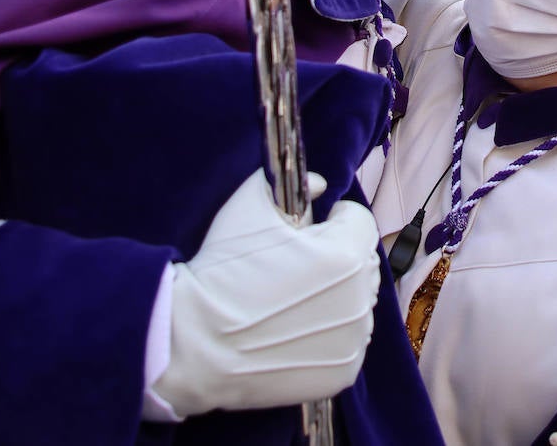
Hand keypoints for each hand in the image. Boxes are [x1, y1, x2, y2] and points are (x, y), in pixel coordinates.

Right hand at [152, 169, 380, 416]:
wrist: (194, 344)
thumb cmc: (222, 272)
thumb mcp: (250, 207)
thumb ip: (292, 185)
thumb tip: (320, 184)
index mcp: (345, 253)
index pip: (360, 221)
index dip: (333, 220)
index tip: (311, 230)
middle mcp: (358, 297)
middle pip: (362, 262)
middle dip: (338, 256)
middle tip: (297, 266)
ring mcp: (352, 339)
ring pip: (357, 302)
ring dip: (336, 296)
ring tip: (292, 301)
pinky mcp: (342, 371)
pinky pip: (347, 340)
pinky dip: (328, 334)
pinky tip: (292, 331)